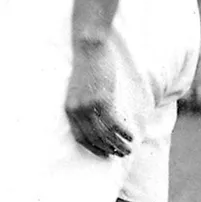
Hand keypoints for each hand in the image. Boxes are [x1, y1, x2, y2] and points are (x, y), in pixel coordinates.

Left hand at [64, 42, 132, 157]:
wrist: (88, 47)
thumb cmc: (86, 66)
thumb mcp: (80, 89)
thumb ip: (85, 105)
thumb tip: (98, 120)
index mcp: (69, 108)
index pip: (80, 137)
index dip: (93, 148)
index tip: (104, 154)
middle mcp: (77, 110)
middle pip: (94, 138)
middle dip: (108, 149)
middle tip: (120, 154)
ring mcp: (89, 106)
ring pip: (106, 134)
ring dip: (118, 144)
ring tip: (128, 150)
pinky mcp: (102, 100)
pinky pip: (115, 123)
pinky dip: (124, 132)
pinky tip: (131, 136)